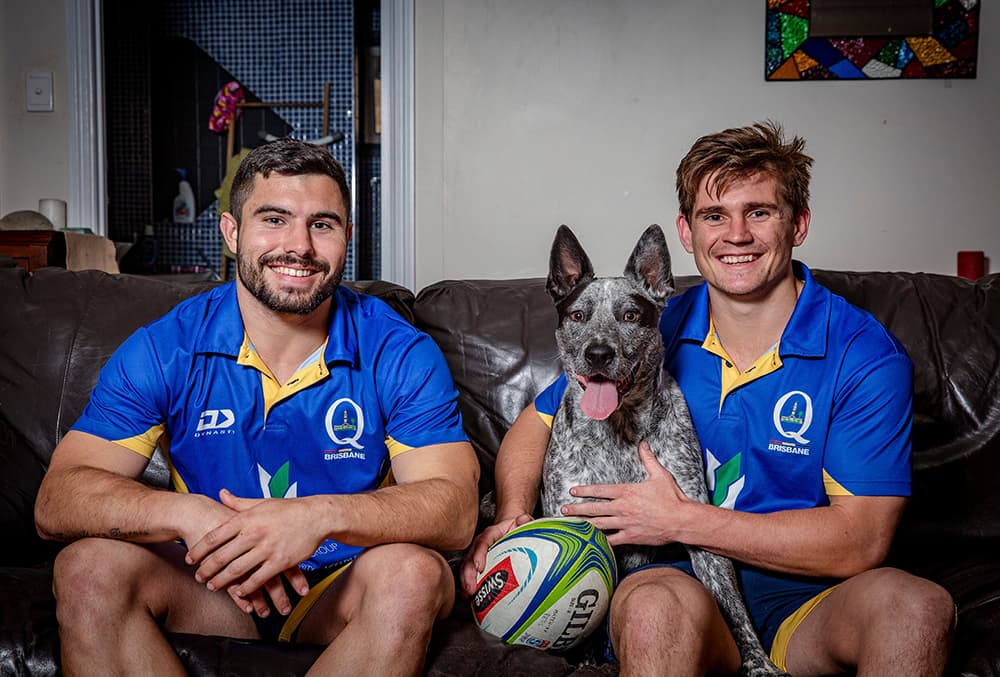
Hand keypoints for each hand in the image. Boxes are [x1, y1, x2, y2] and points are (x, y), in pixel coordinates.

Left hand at [185, 489, 313, 604]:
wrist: (316, 516)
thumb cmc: (288, 509)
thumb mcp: (262, 502)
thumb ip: (239, 502)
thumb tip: (221, 493)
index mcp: (247, 518)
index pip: (215, 536)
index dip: (199, 549)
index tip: (190, 558)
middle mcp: (254, 533)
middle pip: (222, 556)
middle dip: (206, 569)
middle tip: (198, 577)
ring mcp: (267, 549)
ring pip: (237, 570)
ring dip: (222, 581)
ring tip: (212, 586)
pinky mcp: (280, 562)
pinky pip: (258, 579)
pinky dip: (246, 588)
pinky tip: (239, 593)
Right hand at [459, 513, 533, 595]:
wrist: (507, 528)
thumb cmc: (513, 527)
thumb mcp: (520, 522)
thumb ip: (523, 520)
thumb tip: (524, 520)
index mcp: (490, 534)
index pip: (483, 542)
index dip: (479, 554)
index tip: (479, 566)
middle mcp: (479, 545)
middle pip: (470, 558)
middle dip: (468, 574)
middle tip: (471, 589)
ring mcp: (476, 555)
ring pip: (467, 568)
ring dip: (466, 582)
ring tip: (468, 596)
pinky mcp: (476, 564)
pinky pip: (469, 575)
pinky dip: (468, 586)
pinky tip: (469, 598)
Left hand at [559, 440, 691, 546]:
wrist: (682, 521)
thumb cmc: (672, 498)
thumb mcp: (660, 474)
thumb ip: (648, 459)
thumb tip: (643, 444)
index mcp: (627, 492)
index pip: (600, 490)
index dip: (584, 491)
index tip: (573, 491)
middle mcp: (623, 508)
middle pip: (594, 508)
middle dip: (577, 509)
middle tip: (563, 509)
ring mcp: (625, 524)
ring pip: (599, 525)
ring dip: (583, 525)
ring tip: (570, 525)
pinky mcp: (631, 537)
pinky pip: (611, 541)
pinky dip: (600, 542)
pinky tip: (589, 543)